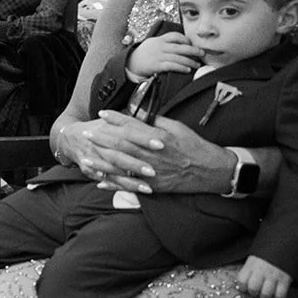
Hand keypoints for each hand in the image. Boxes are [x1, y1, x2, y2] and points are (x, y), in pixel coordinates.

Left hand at [68, 111, 232, 194]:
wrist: (212, 171)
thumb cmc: (194, 146)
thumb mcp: (177, 128)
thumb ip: (156, 120)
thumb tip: (137, 111)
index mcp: (159, 138)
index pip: (132, 126)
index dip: (116, 119)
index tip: (102, 114)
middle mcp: (153, 155)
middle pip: (122, 145)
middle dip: (102, 139)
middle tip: (86, 133)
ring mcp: (152, 172)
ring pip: (122, 167)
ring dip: (102, 163)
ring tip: (86, 159)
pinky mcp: (154, 186)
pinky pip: (130, 186)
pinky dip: (114, 185)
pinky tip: (100, 182)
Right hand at [128, 31, 203, 77]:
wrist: (129, 63)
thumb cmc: (143, 54)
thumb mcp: (152, 43)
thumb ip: (164, 43)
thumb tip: (181, 45)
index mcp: (159, 40)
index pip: (175, 36)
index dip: (186, 40)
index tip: (192, 44)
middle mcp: (160, 46)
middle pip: (180, 47)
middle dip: (193, 50)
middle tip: (202, 53)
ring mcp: (158, 56)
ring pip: (178, 57)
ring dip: (190, 61)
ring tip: (197, 64)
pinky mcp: (156, 65)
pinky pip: (172, 66)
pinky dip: (181, 67)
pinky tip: (187, 70)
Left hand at [238, 255, 291, 297]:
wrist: (286, 244)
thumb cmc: (268, 254)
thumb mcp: (255, 258)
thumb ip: (249, 269)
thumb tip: (243, 284)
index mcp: (251, 264)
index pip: (241, 281)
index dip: (243, 286)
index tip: (246, 286)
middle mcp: (261, 270)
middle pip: (253, 289)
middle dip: (254, 292)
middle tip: (258, 290)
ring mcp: (273, 275)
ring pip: (265, 294)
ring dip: (266, 296)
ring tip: (267, 293)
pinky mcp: (285, 280)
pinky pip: (280, 296)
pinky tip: (277, 296)